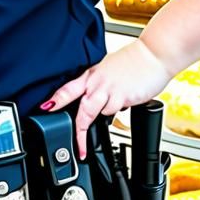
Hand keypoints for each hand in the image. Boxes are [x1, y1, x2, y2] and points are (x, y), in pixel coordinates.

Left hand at [39, 40, 171, 158]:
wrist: (154, 54)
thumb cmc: (134, 62)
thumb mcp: (109, 70)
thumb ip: (99, 84)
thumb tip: (95, 98)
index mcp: (91, 75)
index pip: (67, 89)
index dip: (55, 100)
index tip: (45, 110)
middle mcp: (96, 82)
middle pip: (79, 108)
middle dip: (75, 129)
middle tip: (77, 145)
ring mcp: (108, 90)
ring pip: (93, 113)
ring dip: (96, 120)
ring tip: (103, 119)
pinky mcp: (122, 96)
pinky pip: (112, 112)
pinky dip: (115, 112)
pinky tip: (124, 102)